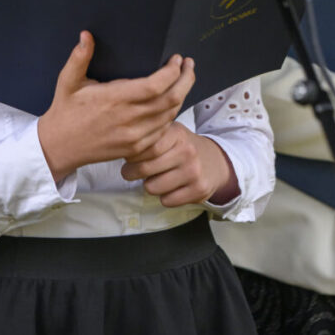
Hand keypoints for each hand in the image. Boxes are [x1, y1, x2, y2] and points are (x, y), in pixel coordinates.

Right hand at [37, 32, 194, 182]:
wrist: (59, 147)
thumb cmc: (65, 111)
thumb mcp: (67, 82)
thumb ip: (79, 58)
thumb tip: (86, 34)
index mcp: (114, 100)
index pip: (155, 85)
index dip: (172, 72)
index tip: (177, 58)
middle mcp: (128, 120)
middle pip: (171, 100)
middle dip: (186, 80)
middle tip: (189, 65)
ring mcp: (134, 137)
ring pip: (170, 115)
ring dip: (182, 96)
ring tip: (184, 79)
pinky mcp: (135, 149)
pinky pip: (163, 130)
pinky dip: (172, 114)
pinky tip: (172, 102)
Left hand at [121, 122, 239, 206]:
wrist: (214, 161)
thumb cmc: (182, 148)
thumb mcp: (170, 134)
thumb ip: (149, 138)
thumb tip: (120, 146)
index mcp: (176, 134)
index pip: (144, 147)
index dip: (131, 156)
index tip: (127, 158)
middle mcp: (187, 151)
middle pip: (144, 169)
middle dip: (131, 173)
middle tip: (130, 172)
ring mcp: (194, 171)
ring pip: (152, 188)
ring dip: (149, 186)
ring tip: (156, 178)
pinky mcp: (198, 190)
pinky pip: (166, 201)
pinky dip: (164, 197)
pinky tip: (170, 187)